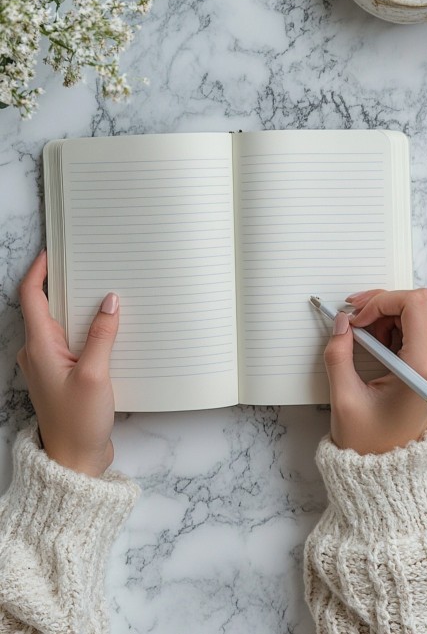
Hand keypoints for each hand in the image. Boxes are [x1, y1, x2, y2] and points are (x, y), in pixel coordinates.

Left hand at [17, 250, 119, 476]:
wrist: (75, 461)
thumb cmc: (78, 422)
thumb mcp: (94, 374)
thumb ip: (102, 335)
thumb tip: (109, 300)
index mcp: (39, 347)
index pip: (30, 296)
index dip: (39, 270)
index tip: (53, 252)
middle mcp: (39, 352)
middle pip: (45, 306)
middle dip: (64, 285)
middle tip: (89, 267)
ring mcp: (50, 364)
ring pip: (60, 324)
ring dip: (79, 308)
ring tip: (104, 293)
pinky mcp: (64, 374)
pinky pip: (72, 342)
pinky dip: (87, 329)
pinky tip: (109, 329)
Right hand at [323, 288, 426, 453]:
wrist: (390, 467)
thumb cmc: (370, 440)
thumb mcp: (345, 397)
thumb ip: (338, 354)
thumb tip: (341, 322)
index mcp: (426, 368)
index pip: (414, 305)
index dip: (380, 301)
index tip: (355, 318)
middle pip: (418, 303)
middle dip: (381, 305)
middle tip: (353, 321)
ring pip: (419, 312)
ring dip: (386, 316)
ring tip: (364, 340)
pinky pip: (420, 328)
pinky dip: (394, 327)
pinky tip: (376, 345)